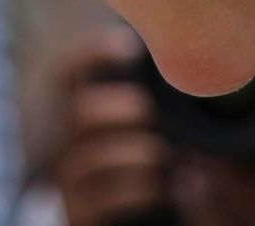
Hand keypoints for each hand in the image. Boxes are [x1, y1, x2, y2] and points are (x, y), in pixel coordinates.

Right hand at [41, 30, 171, 225]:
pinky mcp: (81, 214)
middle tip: (155, 116)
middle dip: (124, 107)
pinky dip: (143, 189)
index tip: (132, 46)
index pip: (67, 73)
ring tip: (168, 159)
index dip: (91, 53)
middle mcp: (67, 147)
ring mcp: (70, 183)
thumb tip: (187, 76)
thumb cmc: (139, 177)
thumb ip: (147, 112)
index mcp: (79, 120)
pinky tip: (177, 187)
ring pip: (93, 156)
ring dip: (140, 153)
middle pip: (81, 111)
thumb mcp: (140, 139)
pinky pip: (104, 198)